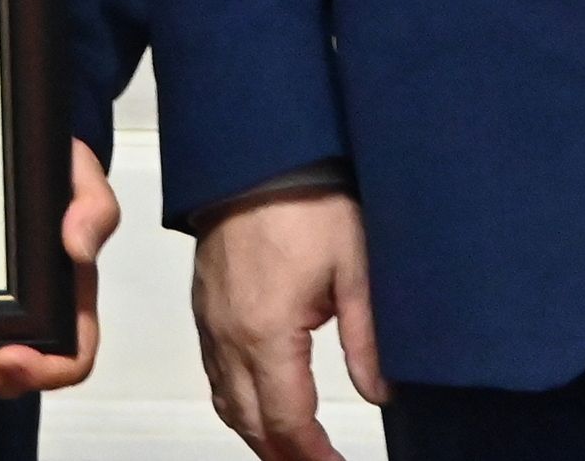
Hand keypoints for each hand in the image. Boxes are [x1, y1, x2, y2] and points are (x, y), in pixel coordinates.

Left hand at [0, 139, 119, 396]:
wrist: (17, 157)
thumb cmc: (58, 178)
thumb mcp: (84, 184)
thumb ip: (93, 213)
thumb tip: (78, 249)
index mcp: (68, 306)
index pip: (68, 360)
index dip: (41, 371)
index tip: (10, 356)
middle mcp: (27, 326)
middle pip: (1, 375)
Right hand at [191, 184, 382, 459]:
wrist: (258, 154)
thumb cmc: (307, 200)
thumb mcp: (356, 268)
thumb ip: (367, 339)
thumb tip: (380, 394)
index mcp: (267, 332)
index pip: (288, 421)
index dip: (313, 456)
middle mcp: (229, 336)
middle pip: (251, 424)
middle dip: (285, 456)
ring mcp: (211, 323)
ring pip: (226, 404)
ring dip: (258, 436)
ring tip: (292, 452)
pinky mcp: (204, 309)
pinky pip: (214, 375)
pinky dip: (236, 404)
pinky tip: (260, 408)